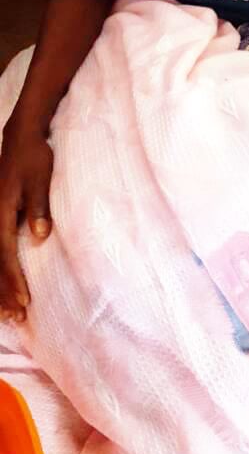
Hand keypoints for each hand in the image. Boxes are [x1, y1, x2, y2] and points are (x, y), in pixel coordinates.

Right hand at [0, 119, 53, 320]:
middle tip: (18, 316)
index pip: (5, 254)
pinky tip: (4, 285)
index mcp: (1, 211)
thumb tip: (40, 236)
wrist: (21, 136)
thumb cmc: (34, 157)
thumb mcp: (40, 178)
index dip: (13, 280)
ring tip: (10, 311)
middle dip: (4, 291)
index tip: (23, 301)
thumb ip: (39, 206)